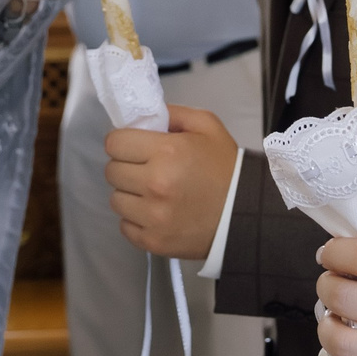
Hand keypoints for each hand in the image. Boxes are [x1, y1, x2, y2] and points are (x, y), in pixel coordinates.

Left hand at [104, 106, 240, 259]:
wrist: (244, 214)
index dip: (123, 142)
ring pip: (116, 200)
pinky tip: (156, 213)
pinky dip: (136, 219)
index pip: (114, 143)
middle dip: (126, 166)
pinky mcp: (153, 241)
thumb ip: (172, 114)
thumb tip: (143, 117)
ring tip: (152, 193)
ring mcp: (152, 216)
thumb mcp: (207, 126)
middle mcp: (155, 184)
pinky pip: (125, 226)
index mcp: (167, 152)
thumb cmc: (225, 168)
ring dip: (130, 194)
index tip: (134, 147)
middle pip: (111, 171)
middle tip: (146, 169)